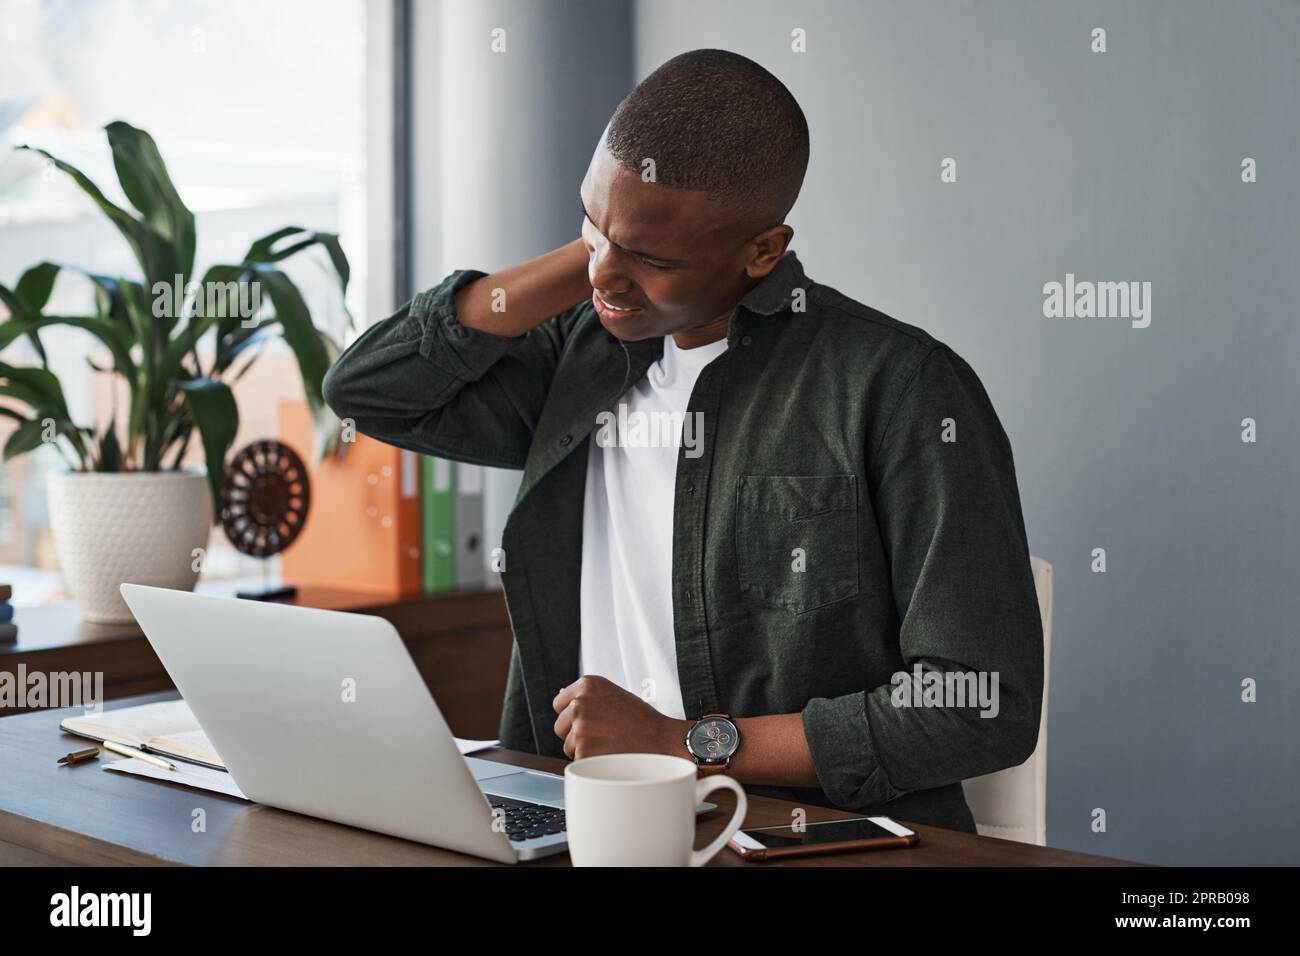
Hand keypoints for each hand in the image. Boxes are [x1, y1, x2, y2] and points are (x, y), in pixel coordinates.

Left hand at [552, 675, 689, 760]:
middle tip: (600, 736)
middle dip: (574, 734)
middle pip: (559, 726)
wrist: (662, 741)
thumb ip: (589, 698)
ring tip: (609, 745)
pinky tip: (610, 756)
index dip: (571, 715)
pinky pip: (578, 761)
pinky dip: (590, 763)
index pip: (559, 703)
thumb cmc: (643, 721)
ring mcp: (580, 728)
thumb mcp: (614, 695)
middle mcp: (580, 703)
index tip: (585, 721)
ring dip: (583, 749)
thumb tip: (566, 706)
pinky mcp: (583, 751)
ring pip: (568, 746)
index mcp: (588, 685)